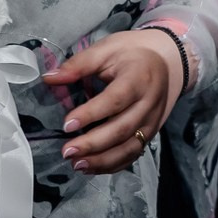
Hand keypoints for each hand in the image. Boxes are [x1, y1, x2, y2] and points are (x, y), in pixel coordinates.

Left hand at [45, 29, 181, 173]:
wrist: (168, 61)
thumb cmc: (133, 53)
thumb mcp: (107, 49)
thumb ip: (79, 64)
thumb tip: (49, 78)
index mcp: (138, 78)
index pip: (115, 100)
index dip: (91, 114)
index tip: (67, 124)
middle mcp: (148, 103)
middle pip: (122, 128)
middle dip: (93, 143)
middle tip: (67, 151)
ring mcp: (152, 121)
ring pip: (129, 147)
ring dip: (102, 160)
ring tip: (77, 164)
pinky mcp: (151, 133)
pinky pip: (133, 154)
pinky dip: (113, 165)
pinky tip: (92, 167)